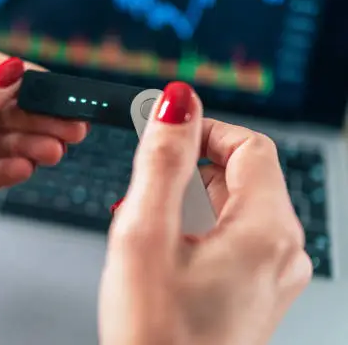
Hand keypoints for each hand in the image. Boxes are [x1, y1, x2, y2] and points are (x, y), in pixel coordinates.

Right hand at [99, 82, 311, 344]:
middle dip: (189, 170)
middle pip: (240, 177)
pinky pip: (232, 240)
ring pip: (232, 209)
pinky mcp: (253, 293)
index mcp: (266, 231)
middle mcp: (281, 252)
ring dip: (188, 202)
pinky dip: (196, 230)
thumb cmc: (154, 335)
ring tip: (149, 226)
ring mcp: (271, 276)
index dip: (204, 129)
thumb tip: (177, 104)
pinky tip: (163, 251)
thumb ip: (162, 162)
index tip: (165, 125)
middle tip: (145, 181)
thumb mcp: (145, 234)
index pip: (249, 147)